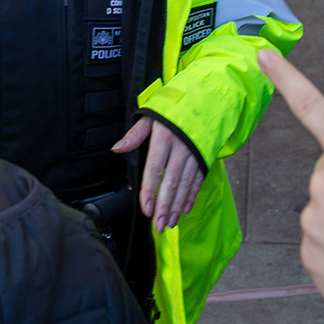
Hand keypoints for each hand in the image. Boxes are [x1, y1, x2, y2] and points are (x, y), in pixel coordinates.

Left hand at [113, 116, 203, 231]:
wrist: (207, 98)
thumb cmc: (174, 109)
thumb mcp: (151, 115)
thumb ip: (135, 134)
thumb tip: (117, 148)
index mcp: (164, 137)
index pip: (154, 168)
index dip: (149, 190)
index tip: (146, 209)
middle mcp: (181, 147)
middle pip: (171, 181)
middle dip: (165, 206)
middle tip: (159, 226)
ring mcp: (195, 153)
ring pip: (185, 184)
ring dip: (178, 206)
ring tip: (171, 223)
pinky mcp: (205, 157)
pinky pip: (198, 180)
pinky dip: (192, 196)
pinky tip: (186, 210)